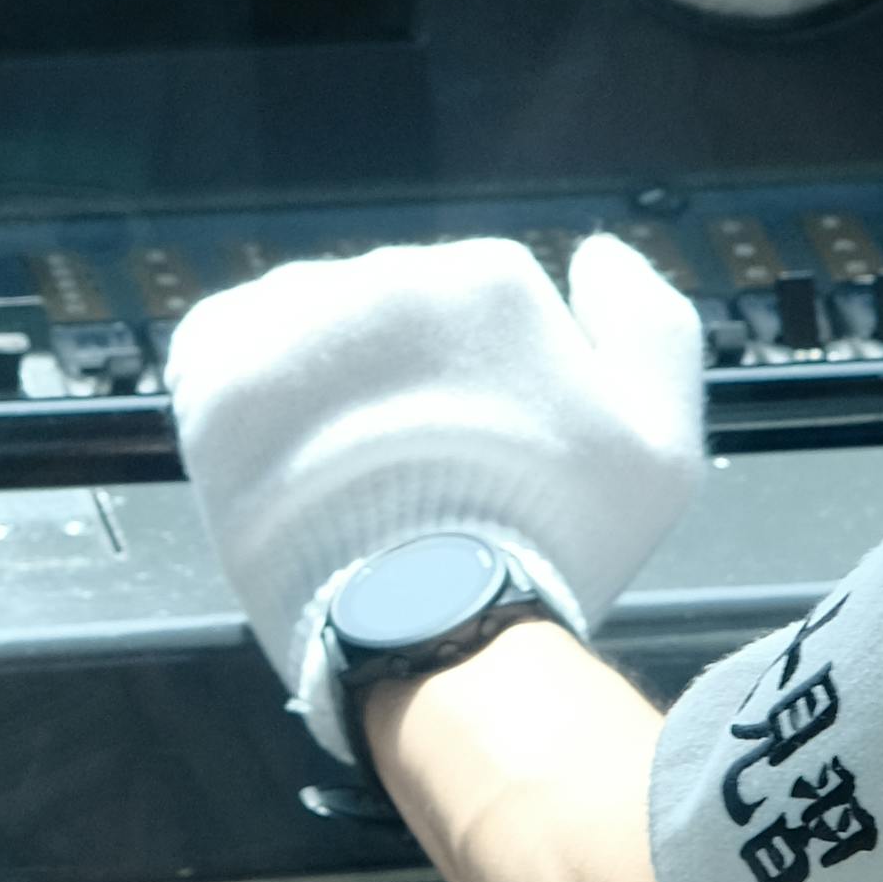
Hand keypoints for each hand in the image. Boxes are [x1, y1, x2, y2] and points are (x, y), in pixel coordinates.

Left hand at [165, 233, 705, 750]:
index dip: (480, 384)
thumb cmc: (550, 544)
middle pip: (391, 314)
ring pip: (310, 326)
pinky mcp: (220, 367)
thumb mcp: (662, 447)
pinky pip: (225, 342)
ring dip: (321, 379)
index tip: (479, 453)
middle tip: (410, 474)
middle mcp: (391, 275)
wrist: (429, 626)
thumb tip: (595, 255)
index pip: (476, 307)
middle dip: (400, 377)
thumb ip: (651, 327)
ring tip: (339, 474)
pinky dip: (245, 385)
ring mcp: (300, 318)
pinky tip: (273, 448)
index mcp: (491, 279)